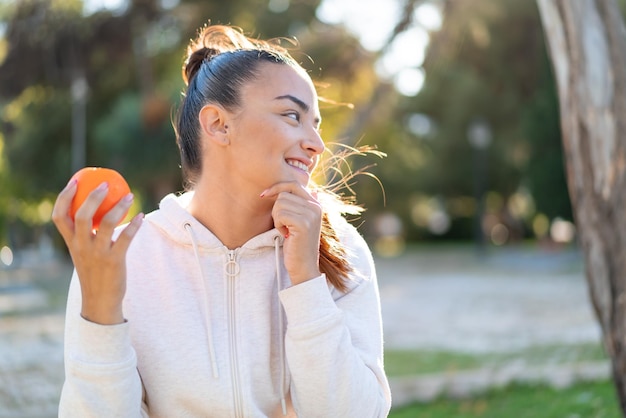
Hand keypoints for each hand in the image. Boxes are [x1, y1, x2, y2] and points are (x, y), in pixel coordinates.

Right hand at [51, 179, 142, 324]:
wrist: (99, 301)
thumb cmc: (94, 272)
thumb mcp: (84, 252)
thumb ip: (87, 234)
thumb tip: (98, 210)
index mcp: (71, 242)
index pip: (59, 216)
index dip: (64, 197)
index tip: (75, 181)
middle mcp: (81, 246)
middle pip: (82, 215)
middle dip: (93, 196)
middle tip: (106, 184)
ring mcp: (97, 254)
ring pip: (107, 223)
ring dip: (120, 207)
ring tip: (130, 196)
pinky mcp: (114, 261)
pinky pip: (126, 237)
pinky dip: (134, 224)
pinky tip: (141, 216)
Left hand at [261, 182, 321, 284]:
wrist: (303, 266)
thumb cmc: (297, 245)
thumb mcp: (299, 221)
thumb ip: (299, 205)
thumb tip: (304, 190)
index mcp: (316, 204)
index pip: (293, 184)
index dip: (277, 187)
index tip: (263, 195)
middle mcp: (316, 206)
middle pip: (284, 194)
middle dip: (277, 210)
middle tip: (283, 225)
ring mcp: (311, 214)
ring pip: (280, 203)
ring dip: (277, 218)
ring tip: (286, 231)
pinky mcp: (303, 223)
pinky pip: (280, 214)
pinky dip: (278, 224)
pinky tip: (286, 235)